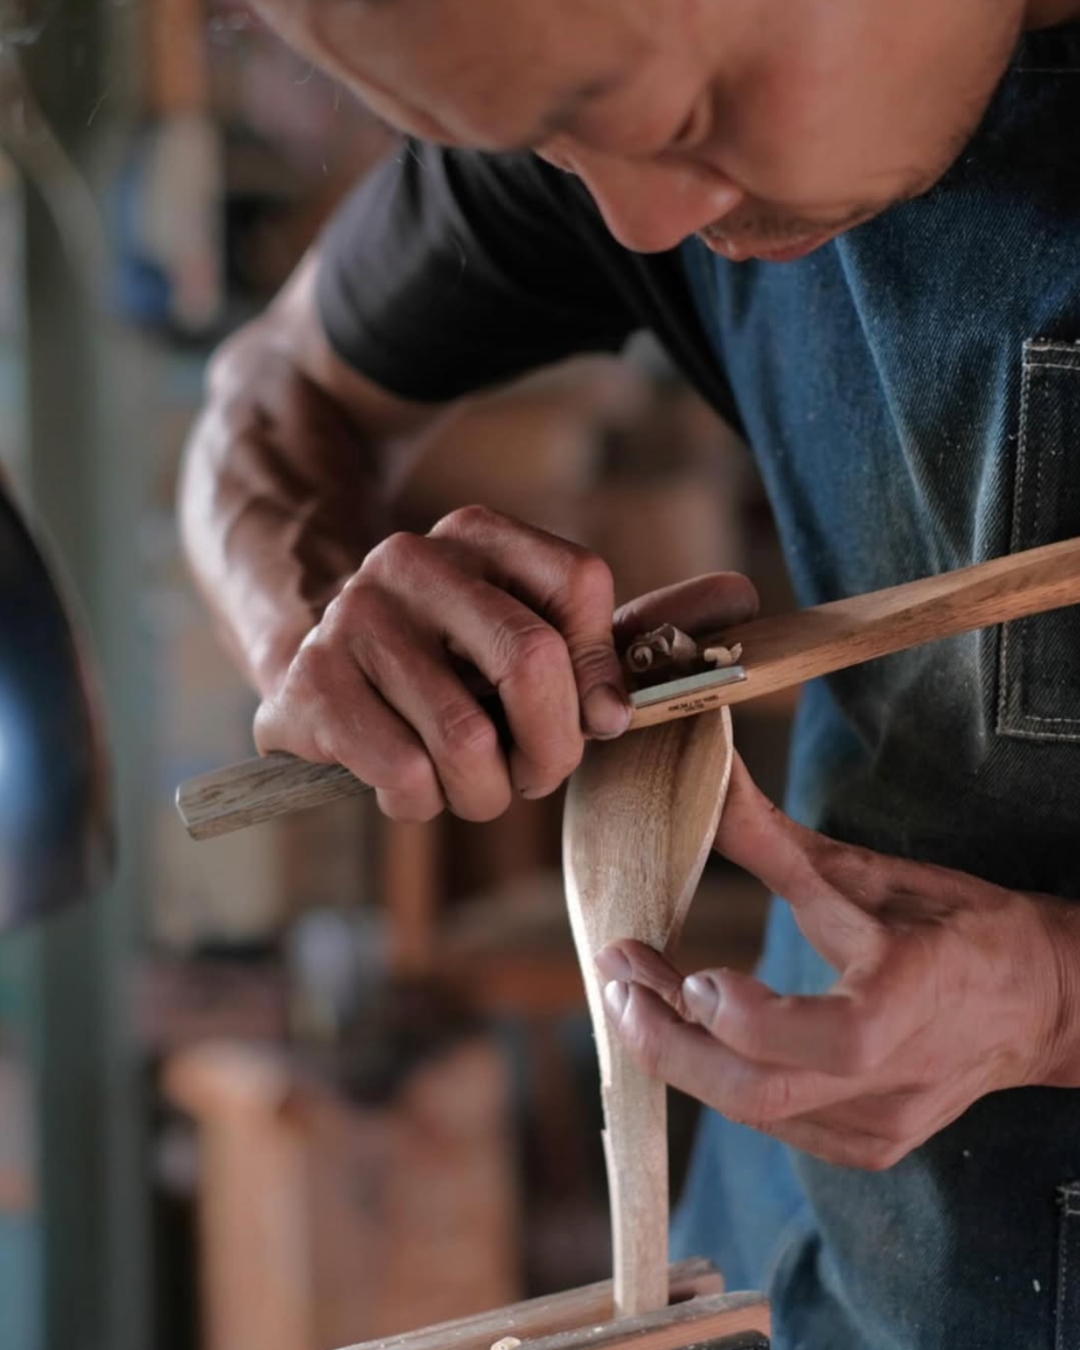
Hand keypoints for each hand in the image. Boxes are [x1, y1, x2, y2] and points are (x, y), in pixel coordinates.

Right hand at [255, 506, 757, 821]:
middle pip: (532, 663)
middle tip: (533, 777)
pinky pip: (404, 776)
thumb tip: (741, 594)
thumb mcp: (523, 635)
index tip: (591, 720)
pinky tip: (409, 785)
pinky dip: (421, 805)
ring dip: (483, 793)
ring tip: (468, 786)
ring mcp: (354, 617)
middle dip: (548, 750)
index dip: (598, 674)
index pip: (580, 587)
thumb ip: (614, 633)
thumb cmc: (444, 664)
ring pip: (467, 739)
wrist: (305, 664)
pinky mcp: (309, 684)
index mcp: (479, 536)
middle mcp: (413, 559)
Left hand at [596, 756, 1079, 1168]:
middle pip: (764, 1094)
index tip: (690, 971)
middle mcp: (898, 1080)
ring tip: (635, 991)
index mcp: (911, 1003)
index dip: (745, 1017)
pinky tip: (685, 1028)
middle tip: (617, 982)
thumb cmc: (952, 924)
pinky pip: (774, 1123)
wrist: (1036, 1002)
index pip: (827, 1039)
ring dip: (682, 1054)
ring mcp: (882, 1126)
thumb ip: (772, 840)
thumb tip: (703, 775)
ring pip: (757, 1112)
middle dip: (671, 1044)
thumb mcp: (867, 875)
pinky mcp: (868, 1147)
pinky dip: (719, 1077)